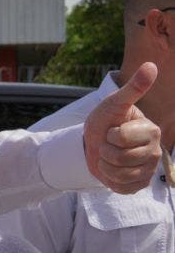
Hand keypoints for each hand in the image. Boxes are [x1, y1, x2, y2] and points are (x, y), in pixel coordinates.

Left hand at [83, 62, 161, 193]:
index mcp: (152, 131)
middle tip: (109, 143)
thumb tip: (151, 65)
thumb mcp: (114, 103)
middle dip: (105, 150)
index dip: (109, 134)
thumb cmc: (106, 120)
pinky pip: (121, 187)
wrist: (95, 141)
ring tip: (109, 155)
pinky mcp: (140, 185)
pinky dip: (109, 180)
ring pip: (120, 174)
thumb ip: (132, 89)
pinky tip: (111, 169)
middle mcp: (156, 151)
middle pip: (120, 158)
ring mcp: (149, 170)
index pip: (120, 138)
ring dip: (106, 165)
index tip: (113, 129)